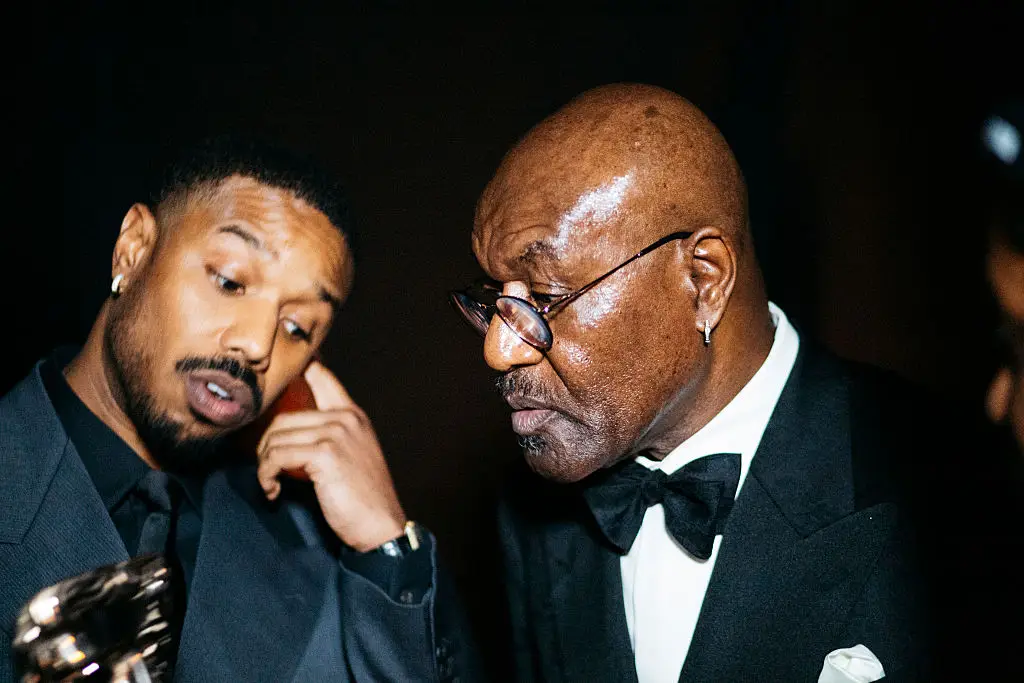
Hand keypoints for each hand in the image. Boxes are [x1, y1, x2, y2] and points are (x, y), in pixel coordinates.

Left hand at [256, 361, 406, 550]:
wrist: (380, 526)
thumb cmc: (362, 497)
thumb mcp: (350, 454)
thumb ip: (327, 434)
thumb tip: (284, 430)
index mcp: (352, 414)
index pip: (321, 375)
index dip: (298, 367)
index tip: (277, 371)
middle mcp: (345, 417)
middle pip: (283, 415)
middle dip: (266, 444)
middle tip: (267, 468)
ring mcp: (336, 432)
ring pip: (276, 437)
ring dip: (265, 464)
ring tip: (273, 483)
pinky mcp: (325, 454)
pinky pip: (277, 456)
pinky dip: (267, 476)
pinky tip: (273, 491)